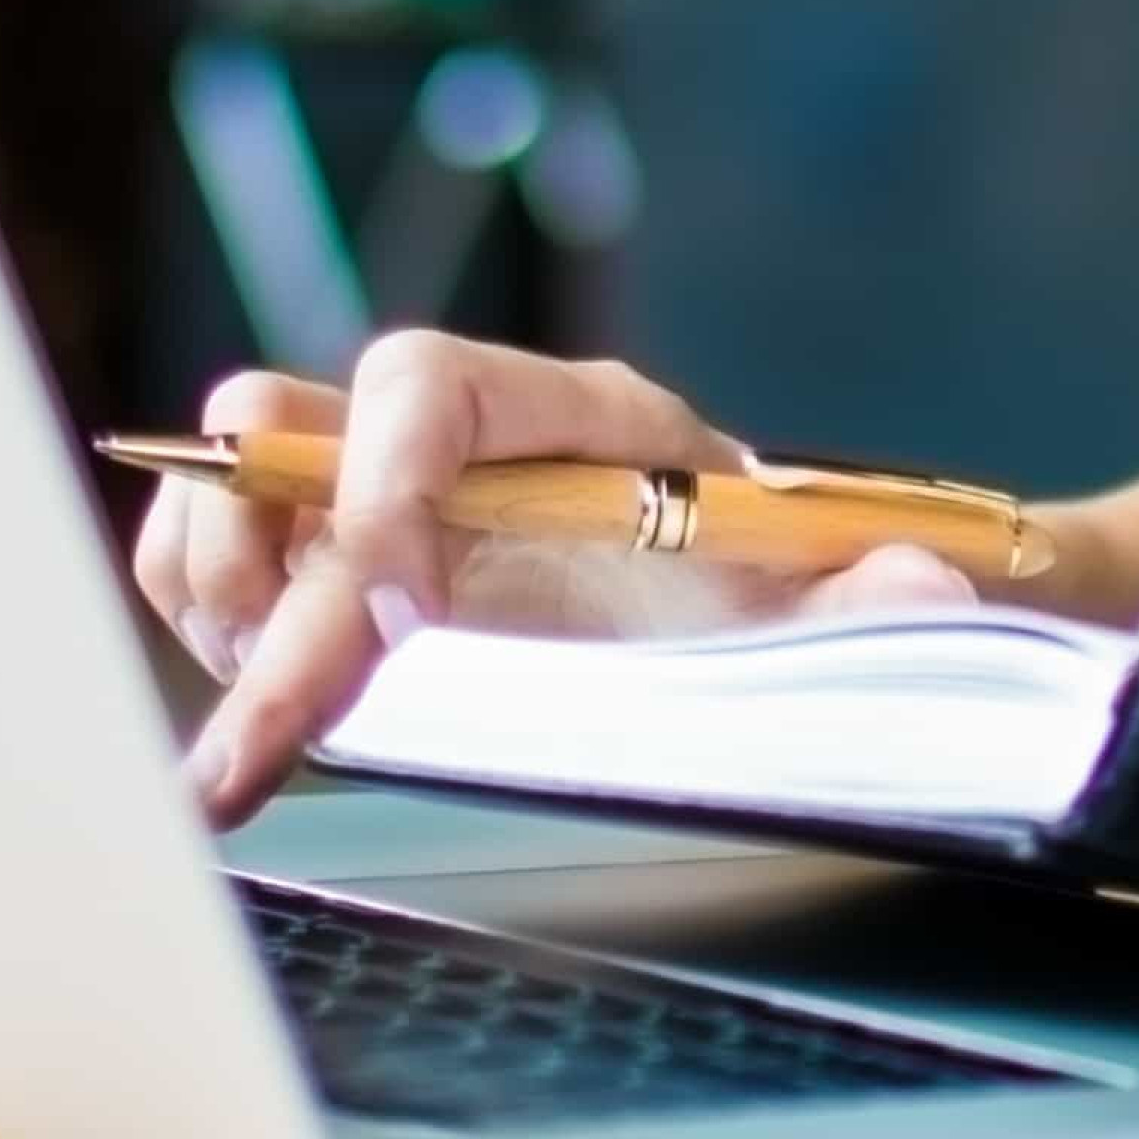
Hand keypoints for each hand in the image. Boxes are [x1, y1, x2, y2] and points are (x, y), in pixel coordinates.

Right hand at [129, 330, 987, 827]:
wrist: (765, 593)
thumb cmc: (777, 579)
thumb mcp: (833, 588)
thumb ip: (874, 594)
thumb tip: (925, 594)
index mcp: (576, 420)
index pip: (428, 385)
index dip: (388, 480)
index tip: (408, 613)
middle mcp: (461, 440)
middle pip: (297, 445)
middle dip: (262, 594)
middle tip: (251, 753)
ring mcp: (384, 500)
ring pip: (234, 489)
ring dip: (219, 599)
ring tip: (260, 729)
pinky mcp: (341, 576)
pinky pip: (222, 568)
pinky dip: (212, 629)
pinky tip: (262, 716)